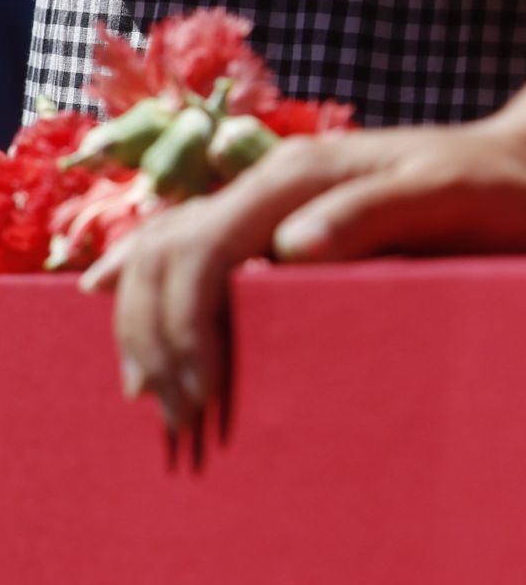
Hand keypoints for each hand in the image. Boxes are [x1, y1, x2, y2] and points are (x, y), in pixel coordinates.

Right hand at [82, 98, 525, 439]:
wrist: (515, 164)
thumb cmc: (492, 189)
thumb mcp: (448, 197)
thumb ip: (372, 215)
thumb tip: (288, 251)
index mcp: (292, 179)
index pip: (199, 250)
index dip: (184, 326)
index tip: (199, 400)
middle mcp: (259, 184)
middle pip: (162, 253)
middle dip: (152, 337)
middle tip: (171, 419)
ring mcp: (254, 199)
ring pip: (157, 249)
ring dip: (136, 320)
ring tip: (144, 393)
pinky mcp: (258, 219)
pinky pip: (174, 245)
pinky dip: (134, 279)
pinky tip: (101, 296)